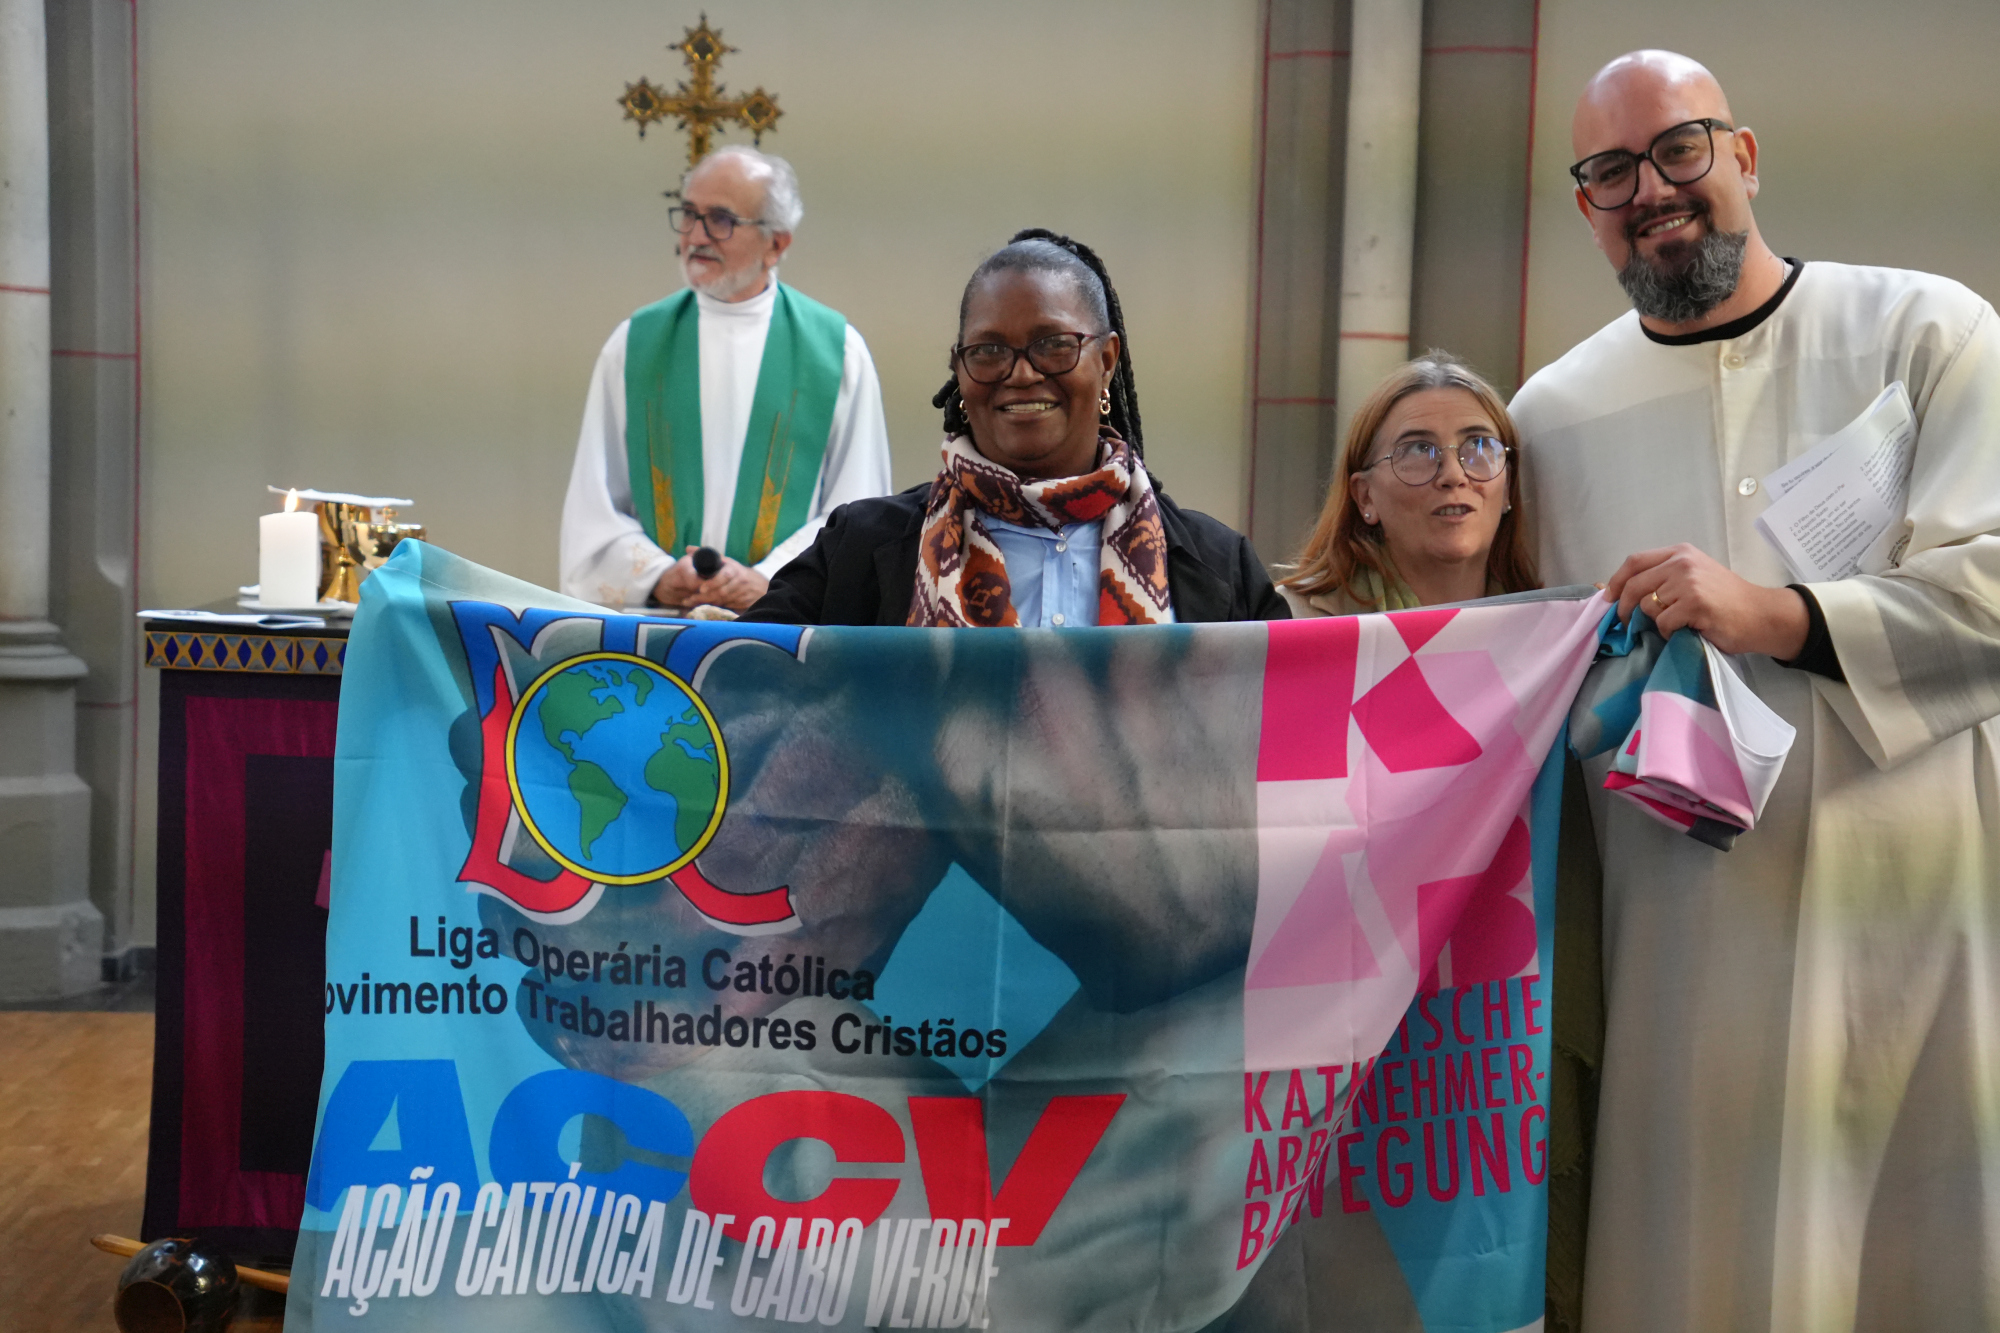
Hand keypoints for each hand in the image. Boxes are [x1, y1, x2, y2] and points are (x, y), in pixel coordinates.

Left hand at [654, 546, 767, 610]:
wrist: (758, 585)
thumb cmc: (735, 571)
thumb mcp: (723, 561)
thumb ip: (705, 555)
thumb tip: (688, 549)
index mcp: (734, 569)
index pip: (725, 576)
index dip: (713, 583)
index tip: (701, 589)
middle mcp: (739, 581)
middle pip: (721, 592)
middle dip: (704, 597)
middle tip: (690, 599)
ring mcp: (742, 594)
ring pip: (721, 601)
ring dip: (706, 603)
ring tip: (691, 603)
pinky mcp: (743, 604)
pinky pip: (726, 608)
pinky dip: (714, 607)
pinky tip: (704, 607)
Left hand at [1605, 543, 1809, 658]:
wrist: (1761, 615)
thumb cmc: (1725, 601)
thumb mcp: (1693, 578)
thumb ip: (1661, 578)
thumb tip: (1615, 591)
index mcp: (1680, 553)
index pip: (1634, 561)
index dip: (1616, 581)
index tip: (1608, 598)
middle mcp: (1682, 563)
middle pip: (1635, 584)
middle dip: (1624, 607)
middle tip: (1625, 622)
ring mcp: (1689, 582)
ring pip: (1649, 606)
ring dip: (1655, 622)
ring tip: (1675, 624)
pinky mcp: (1694, 604)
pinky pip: (1663, 623)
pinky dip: (1668, 633)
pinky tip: (1685, 631)